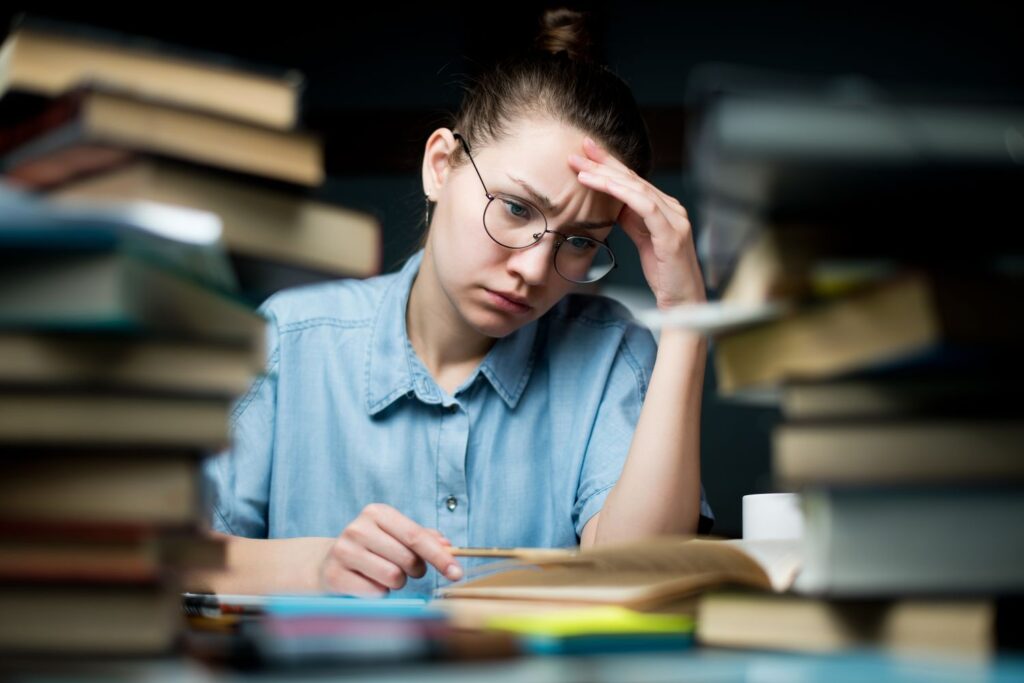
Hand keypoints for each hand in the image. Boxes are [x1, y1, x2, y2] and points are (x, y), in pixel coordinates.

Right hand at [318, 503, 461, 595]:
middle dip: (415, 570)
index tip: (457, 572)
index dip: (440, 556)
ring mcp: (344, 551)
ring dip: (397, 582)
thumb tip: (448, 546)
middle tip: (407, 570)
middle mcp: (358, 528)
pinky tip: (367, 583)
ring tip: (384, 575)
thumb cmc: (372, 549)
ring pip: (393, 577)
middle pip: (407, 559)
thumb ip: (424, 538)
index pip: (416, 536)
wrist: (329, 563)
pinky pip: (375, 592)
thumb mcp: (396, 536)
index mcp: (377, 513)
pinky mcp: (335, 575)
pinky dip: (379, 593)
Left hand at [569, 136, 706, 309]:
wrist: (684, 304)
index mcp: (665, 209)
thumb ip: (631, 220)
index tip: (586, 153)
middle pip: (634, 179)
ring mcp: (674, 219)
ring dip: (607, 176)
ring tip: (582, 169)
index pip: (633, 181)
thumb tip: (612, 203)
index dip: (610, 165)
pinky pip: (644, 206)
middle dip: (605, 162)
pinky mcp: (671, 234)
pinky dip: (621, 192)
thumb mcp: (643, 242)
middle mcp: (672, 208)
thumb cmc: (665, 276)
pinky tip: (603, 185)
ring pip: (637, 188)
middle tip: (580, 149)